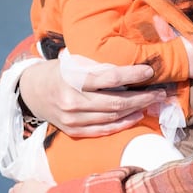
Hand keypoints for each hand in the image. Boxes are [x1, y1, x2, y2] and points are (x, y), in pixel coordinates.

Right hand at [18, 57, 165, 137]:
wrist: (32, 92)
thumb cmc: (58, 71)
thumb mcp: (73, 61)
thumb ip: (98, 66)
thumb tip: (130, 66)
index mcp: (72, 79)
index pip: (109, 78)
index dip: (133, 75)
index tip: (149, 71)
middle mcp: (72, 101)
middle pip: (115, 102)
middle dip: (142, 97)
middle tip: (160, 92)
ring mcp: (72, 119)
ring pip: (112, 117)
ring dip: (136, 110)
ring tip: (152, 102)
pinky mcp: (73, 131)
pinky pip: (103, 130)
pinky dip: (122, 124)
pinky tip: (136, 116)